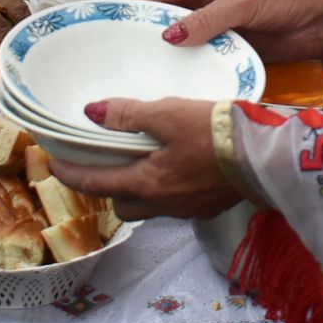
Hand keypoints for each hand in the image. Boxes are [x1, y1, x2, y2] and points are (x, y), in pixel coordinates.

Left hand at [47, 98, 240, 220]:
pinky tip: (179, 167)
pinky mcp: (211, 205)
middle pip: (124, 205)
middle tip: (106, 163)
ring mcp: (190, 209)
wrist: (268, 156)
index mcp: (147, 183)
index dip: (71, 175)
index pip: (97, 183)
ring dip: (140, 189)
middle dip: (109, 188)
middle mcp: (165, 204)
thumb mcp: (169, 113)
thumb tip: (92, 113)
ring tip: (144, 162)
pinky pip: (177, 202)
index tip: (54, 165)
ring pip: (151, 206)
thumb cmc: (216, 132)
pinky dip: (168, 187)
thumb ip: (129, 114)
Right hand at [133, 0, 322, 64]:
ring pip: (187, 42)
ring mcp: (221, 30)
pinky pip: (205, 60)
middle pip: (172, 17)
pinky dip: (191, 68)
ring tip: (140, 69)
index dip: (143, 0)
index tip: (117, 16)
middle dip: (150, 29)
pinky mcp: (233, 52)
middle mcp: (211, 4)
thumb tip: (169, 35)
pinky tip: (175, 81)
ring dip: (169, 53)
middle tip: (120, 50)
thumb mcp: (245, 2)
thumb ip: (209, 18)